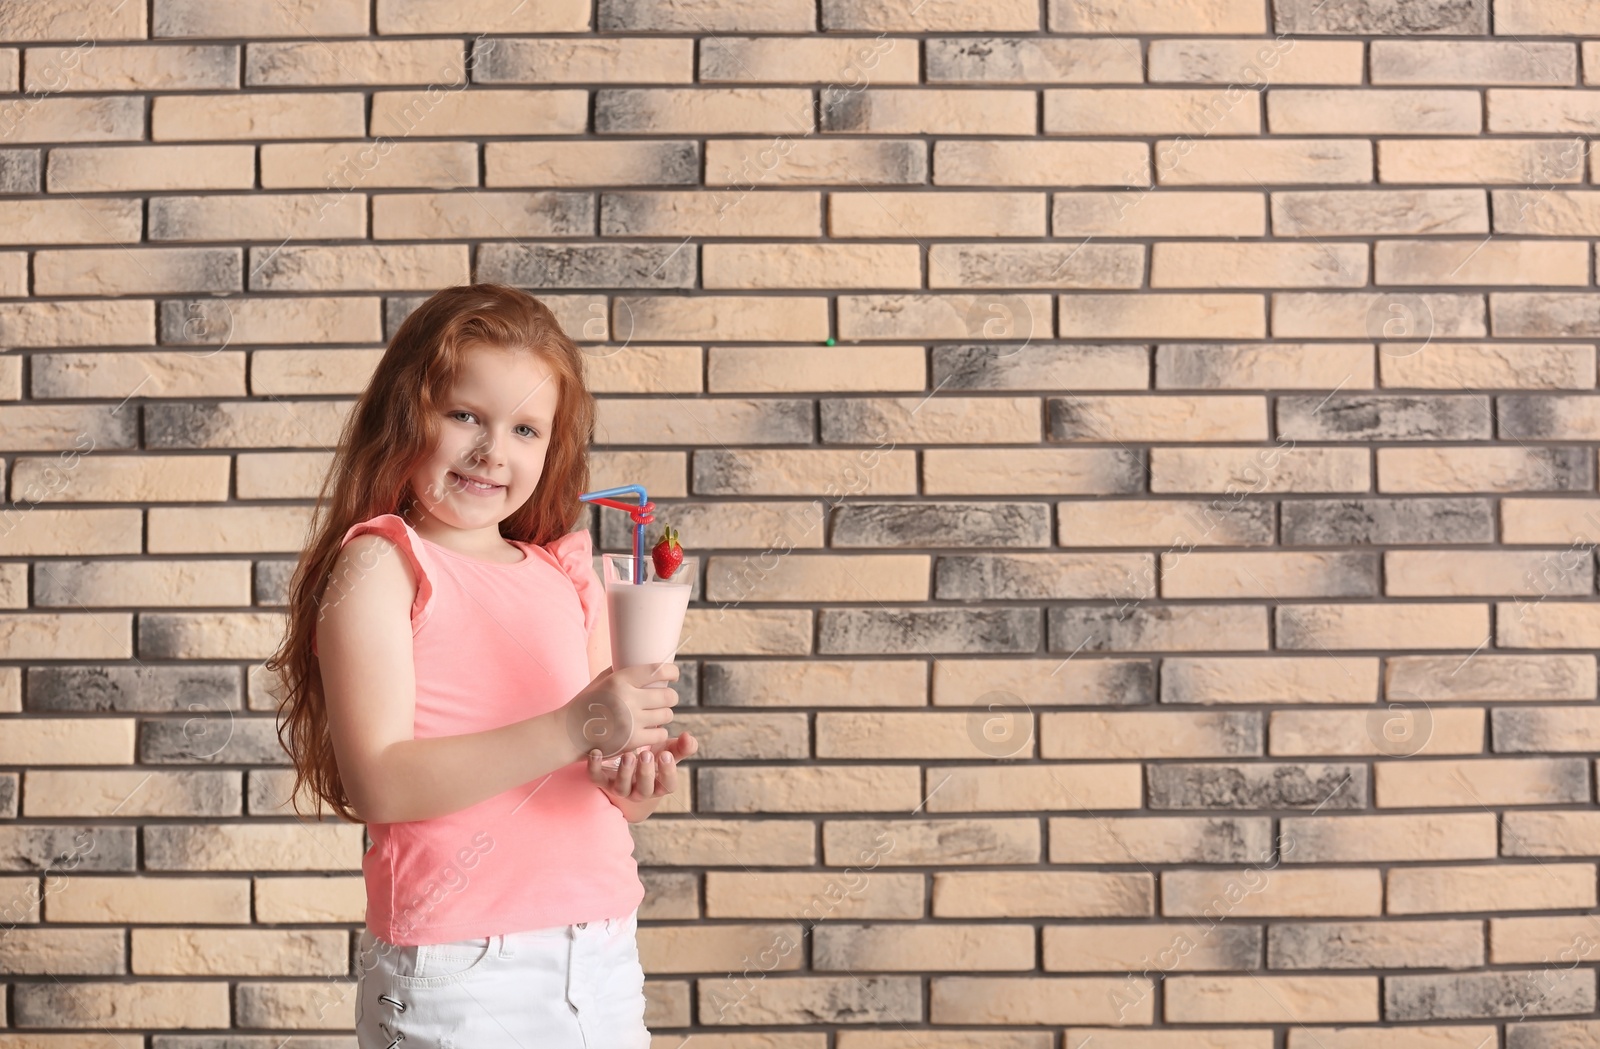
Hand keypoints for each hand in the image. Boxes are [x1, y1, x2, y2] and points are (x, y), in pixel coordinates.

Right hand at [562, 662, 679, 759]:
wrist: (569, 733)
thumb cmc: (587, 703)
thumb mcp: (601, 680)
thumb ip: (622, 671)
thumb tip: (646, 662)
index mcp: (620, 680)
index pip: (658, 671)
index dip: (672, 672)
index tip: (673, 675)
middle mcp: (628, 699)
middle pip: (669, 696)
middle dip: (669, 697)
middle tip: (664, 699)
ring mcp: (632, 721)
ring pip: (667, 715)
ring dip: (663, 715)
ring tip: (654, 715)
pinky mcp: (633, 741)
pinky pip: (661, 734)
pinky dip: (658, 732)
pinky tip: (649, 729)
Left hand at [587, 731, 698, 800]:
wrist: (628, 765)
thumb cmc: (653, 756)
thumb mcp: (668, 751)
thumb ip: (681, 746)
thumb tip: (689, 737)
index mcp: (659, 784)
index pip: (668, 785)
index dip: (667, 772)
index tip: (666, 755)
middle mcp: (640, 790)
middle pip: (644, 789)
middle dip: (645, 773)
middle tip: (646, 754)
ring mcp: (620, 787)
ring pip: (621, 788)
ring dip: (624, 772)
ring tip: (628, 755)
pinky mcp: (602, 781)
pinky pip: (596, 779)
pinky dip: (594, 767)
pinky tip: (596, 752)